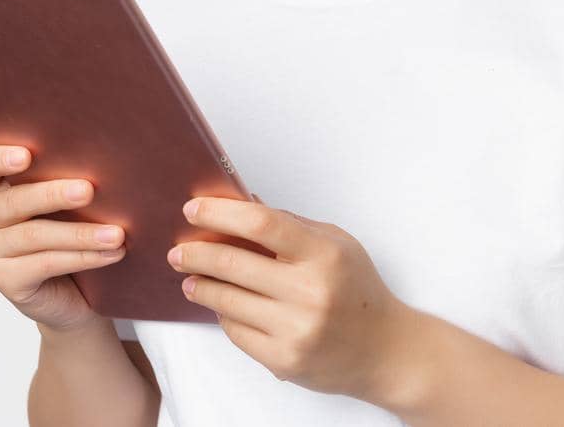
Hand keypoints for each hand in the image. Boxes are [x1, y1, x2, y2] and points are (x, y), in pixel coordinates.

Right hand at [0, 144, 126, 332]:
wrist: (74, 289)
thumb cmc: (70, 226)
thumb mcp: (64, 198)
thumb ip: (64, 176)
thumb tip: (101, 160)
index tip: (26, 155)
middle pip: (12, 201)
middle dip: (52, 194)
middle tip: (88, 190)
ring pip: (34, 235)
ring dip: (80, 233)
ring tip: (116, 233)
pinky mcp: (5, 280)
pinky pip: (46, 263)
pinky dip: (83, 257)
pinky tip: (112, 253)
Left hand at [169, 196, 414, 401]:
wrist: (385, 351)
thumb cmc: (358, 291)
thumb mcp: (337, 245)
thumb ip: (291, 225)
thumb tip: (243, 203)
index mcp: (324, 254)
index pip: (261, 224)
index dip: (220, 213)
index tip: (194, 210)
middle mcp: (309, 292)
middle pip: (234, 263)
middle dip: (197, 253)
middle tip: (178, 249)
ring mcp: (295, 330)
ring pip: (226, 301)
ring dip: (201, 285)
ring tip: (191, 277)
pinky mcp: (283, 360)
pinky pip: (236, 332)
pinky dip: (224, 315)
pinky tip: (221, 304)